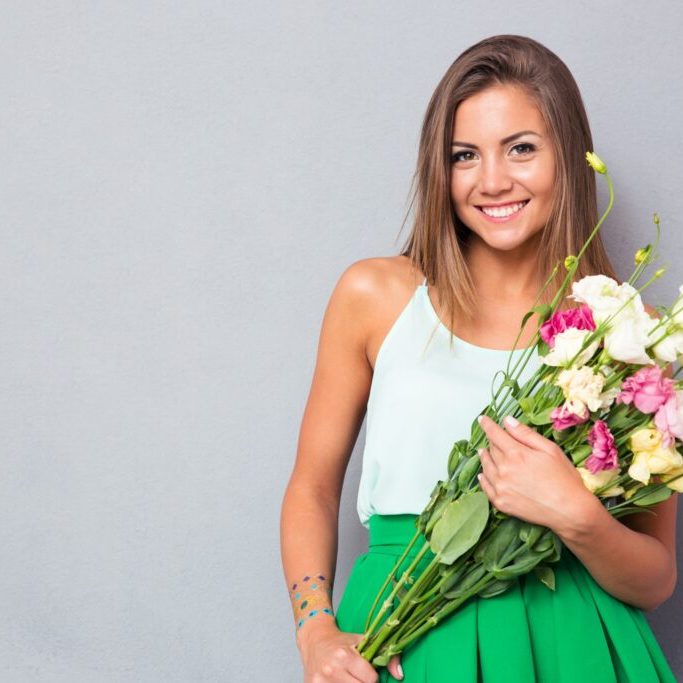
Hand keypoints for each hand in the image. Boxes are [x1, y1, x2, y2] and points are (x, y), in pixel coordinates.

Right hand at [297, 620, 403, 681]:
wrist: (314, 641)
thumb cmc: (341, 642)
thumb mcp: (363, 641)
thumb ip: (385, 655)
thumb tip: (399, 675)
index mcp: (344, 656)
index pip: (370, 679)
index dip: (372, 677)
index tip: (368, 673)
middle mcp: (331, 670)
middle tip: (359, 678)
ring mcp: (320, 682)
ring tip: (351, 679)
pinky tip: (341, 682)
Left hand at [476, 414, 595, 534]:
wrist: (570, 511)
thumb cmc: (565, 478)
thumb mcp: (550, 449)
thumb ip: (526, 434)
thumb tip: (507, 421)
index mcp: (515, 454)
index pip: (494, 434)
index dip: (487, 425)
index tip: (482, 419)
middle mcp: (503, 470)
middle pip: (491, 450)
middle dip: (492, 442)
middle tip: (493, 438)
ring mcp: (500, 487)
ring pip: (486, 467)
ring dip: (484, 457)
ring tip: (483, 452)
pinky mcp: (501, 503)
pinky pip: (486, 487)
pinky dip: (483, 479)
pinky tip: (483, 475)